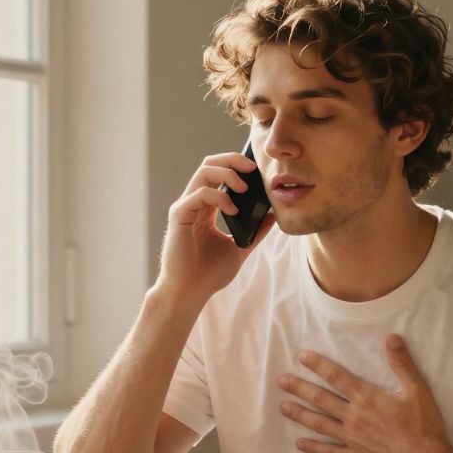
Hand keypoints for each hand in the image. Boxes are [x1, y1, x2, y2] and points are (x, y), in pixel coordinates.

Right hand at [154, 152, 276, 302]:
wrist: (190, 292)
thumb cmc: (209, 274)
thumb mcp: (240, 248)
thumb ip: (256, 232)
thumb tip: (272, 215)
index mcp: (206, 208)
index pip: (218, 174)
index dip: (236, 165)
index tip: (257, 170)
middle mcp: (194, 203)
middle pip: (209, 165)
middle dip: (232, 160)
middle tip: (253, 167)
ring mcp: (185, 208)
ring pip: (203, 172)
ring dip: (227, 173)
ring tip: (244, 188)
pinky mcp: (179, 216)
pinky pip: (199, 194)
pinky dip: (219, 196)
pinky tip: (233, 210)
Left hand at [278, 334, 449, 452]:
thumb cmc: (423, 426)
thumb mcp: (417, 390)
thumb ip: (402, 363)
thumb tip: (391, 338)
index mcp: (367, 398)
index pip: (336, 377)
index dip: (318, 365)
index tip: (301, 357)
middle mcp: (354, 417)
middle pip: (321, 399)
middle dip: (300, 388)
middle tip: (281, 381)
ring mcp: (352, 438)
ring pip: (320, 424)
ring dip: (300, 415)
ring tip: (283, 407)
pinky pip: (330, 452)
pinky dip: (314, 449)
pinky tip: (300, 445)